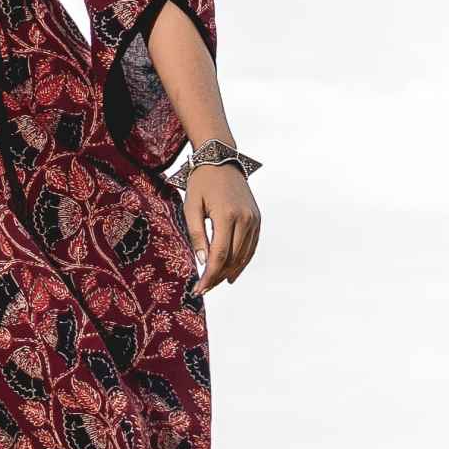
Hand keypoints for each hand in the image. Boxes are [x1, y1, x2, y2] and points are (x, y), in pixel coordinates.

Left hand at [185, 161, 260, 296]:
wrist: (221, 159)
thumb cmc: (201, 182)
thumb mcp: (191, 207)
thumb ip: (196, 235)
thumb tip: (203, 262)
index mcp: (227, 215)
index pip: (219, 255)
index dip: (210, 276)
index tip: (199, 289)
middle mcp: (245, 219)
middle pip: (233, 258)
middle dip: (218, 277)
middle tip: (204, 289)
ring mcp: (254, 219)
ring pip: (244, 255)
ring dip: (230, 272)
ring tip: (215, 283)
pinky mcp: (257, 218)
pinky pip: (251, 246)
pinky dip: (242, 261)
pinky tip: (231, 272)